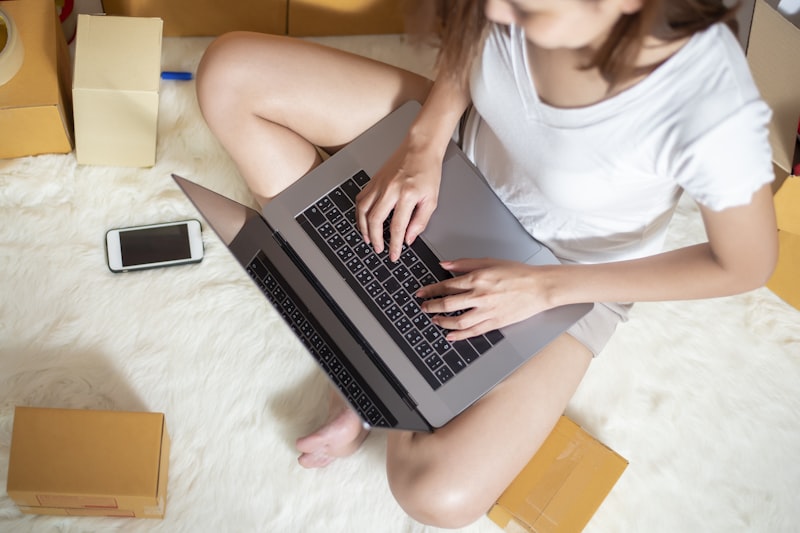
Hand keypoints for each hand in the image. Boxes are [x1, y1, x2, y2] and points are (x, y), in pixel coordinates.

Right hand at [355, 136, 442, 261]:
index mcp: (407, 194)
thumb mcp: (432, 199)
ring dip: (363, 228)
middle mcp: (390, 189)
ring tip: (368, 238)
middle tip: (379, 248)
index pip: (397, 226)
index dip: (395, 244)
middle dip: (375, 239)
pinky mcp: (373, 180)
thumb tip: (409, 238)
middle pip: (375, 220)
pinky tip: (364, 220)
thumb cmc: (428, 171)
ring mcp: (379, 184)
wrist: (420, 148)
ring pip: (363, 210)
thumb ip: (420, 221)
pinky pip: (361, 199)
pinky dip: (360, 213)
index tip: (394, 255)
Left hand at [417, 258, 554, 340]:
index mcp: (478, 278)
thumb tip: (445, 264)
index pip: (447, 285)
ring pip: (458, 321)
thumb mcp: (489, 261)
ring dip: (443, 322)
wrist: (539, 287)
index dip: (431, 290)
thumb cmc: (517, 273)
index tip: (421, 293)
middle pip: (448, 304)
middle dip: (432, 306)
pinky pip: (473, 331)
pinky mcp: (495, 322)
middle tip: (423, 307)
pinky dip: (459, 335)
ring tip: (435, 320)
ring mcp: (488, 311)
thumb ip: (464, 263)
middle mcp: (480, 295)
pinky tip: (450, 335)